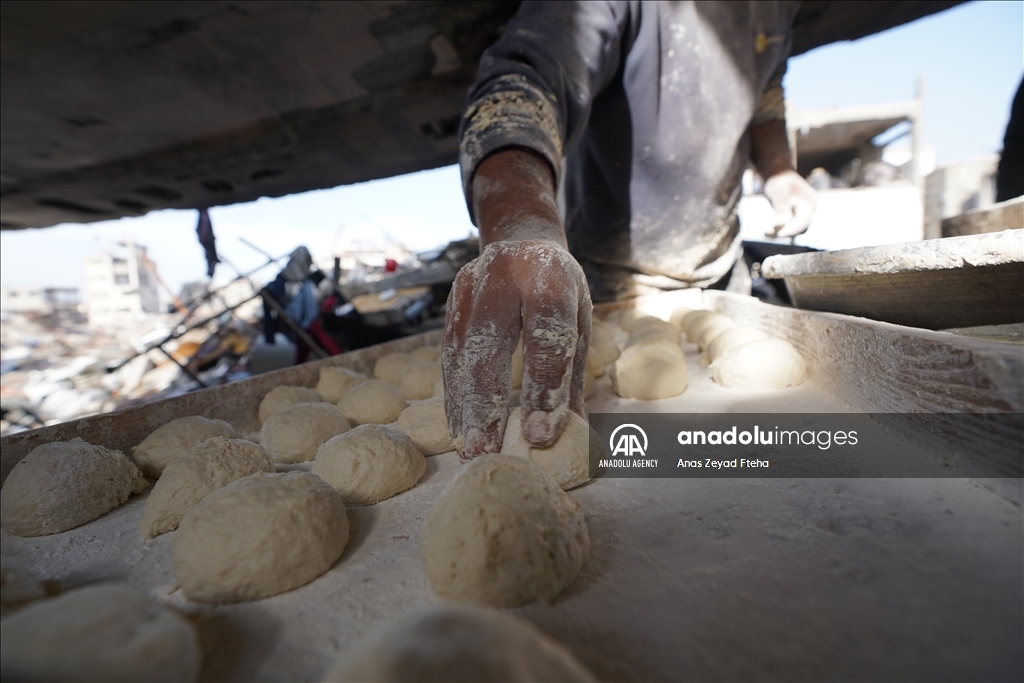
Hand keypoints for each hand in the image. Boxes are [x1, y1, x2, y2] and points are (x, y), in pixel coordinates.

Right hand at [443, 241, 590, 459]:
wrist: (522, 241)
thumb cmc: (559, 291)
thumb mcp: (579, 322)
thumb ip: (572, 376)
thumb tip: (576, 435)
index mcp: (549, 277)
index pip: (546, 337)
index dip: (543, 389)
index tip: (540, 436)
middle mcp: (504, 276)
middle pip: (489, 344)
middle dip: (486, 403)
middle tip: (486, 451)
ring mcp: (471, 285)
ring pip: (460, 351)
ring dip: (462, 405)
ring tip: (468, 448)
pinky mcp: (451, 300)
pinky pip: (447, 353)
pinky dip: (453, 394)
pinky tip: (459, 427)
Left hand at [763, 170, 815, 238]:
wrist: (777, 171)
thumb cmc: (779, 181)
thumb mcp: (779, 194)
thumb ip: (782, 209)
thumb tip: (782, 223)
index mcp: (810, 203)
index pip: (803, 221)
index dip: (791, 229)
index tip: (778, 234)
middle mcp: (809, 209)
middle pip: (800, 226)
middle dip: (785, 231)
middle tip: (768, 234)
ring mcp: (803, 211)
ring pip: (794, 227)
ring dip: (781, 231)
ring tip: (766, 232)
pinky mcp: (795, 213)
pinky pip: (789, 224)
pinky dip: (779, 227)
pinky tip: (767, 230)